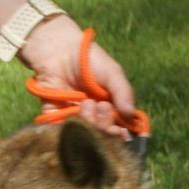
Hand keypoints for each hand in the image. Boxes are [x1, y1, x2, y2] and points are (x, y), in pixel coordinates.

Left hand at [19, 16, 134, 137]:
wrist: (58, 49)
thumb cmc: (88, 59)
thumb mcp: (112, 73)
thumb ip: (123, 92)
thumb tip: (131, 114)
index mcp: (110, 112)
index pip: (118, 133)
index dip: (120, 136)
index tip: (120, 131)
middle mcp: (94, 120)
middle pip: (103, 138)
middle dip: (105, 126)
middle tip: (103, 106)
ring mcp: (76, 121)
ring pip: (86, 137)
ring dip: (90, 122)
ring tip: (87, 103)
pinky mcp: (57, 120)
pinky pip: (65, 133)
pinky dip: (73, 126)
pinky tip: (77, 109)